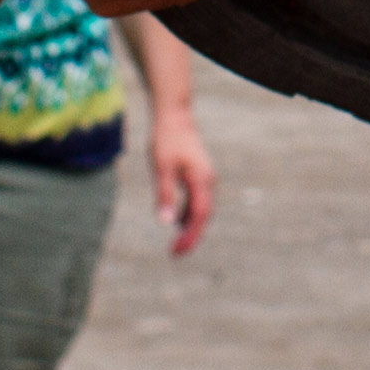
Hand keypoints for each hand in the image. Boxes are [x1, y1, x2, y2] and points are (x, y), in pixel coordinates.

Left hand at [147, 103, 215, 256]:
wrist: (174, 116)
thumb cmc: (166, 140)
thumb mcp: (161, 168)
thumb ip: (165, 195)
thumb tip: (165, 224)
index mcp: (201, 180)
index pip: (199, 216)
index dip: (190, 236)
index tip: (177, 252)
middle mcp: (207, 181)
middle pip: (203, 216)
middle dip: (191, 236)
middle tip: (175, 254)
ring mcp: (205, 178)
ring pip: (201, 209)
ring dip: (190, 227)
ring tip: (176, 244)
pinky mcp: (198, 175)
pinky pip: (197, 201)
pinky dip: (188, 214)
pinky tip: (176, 221)